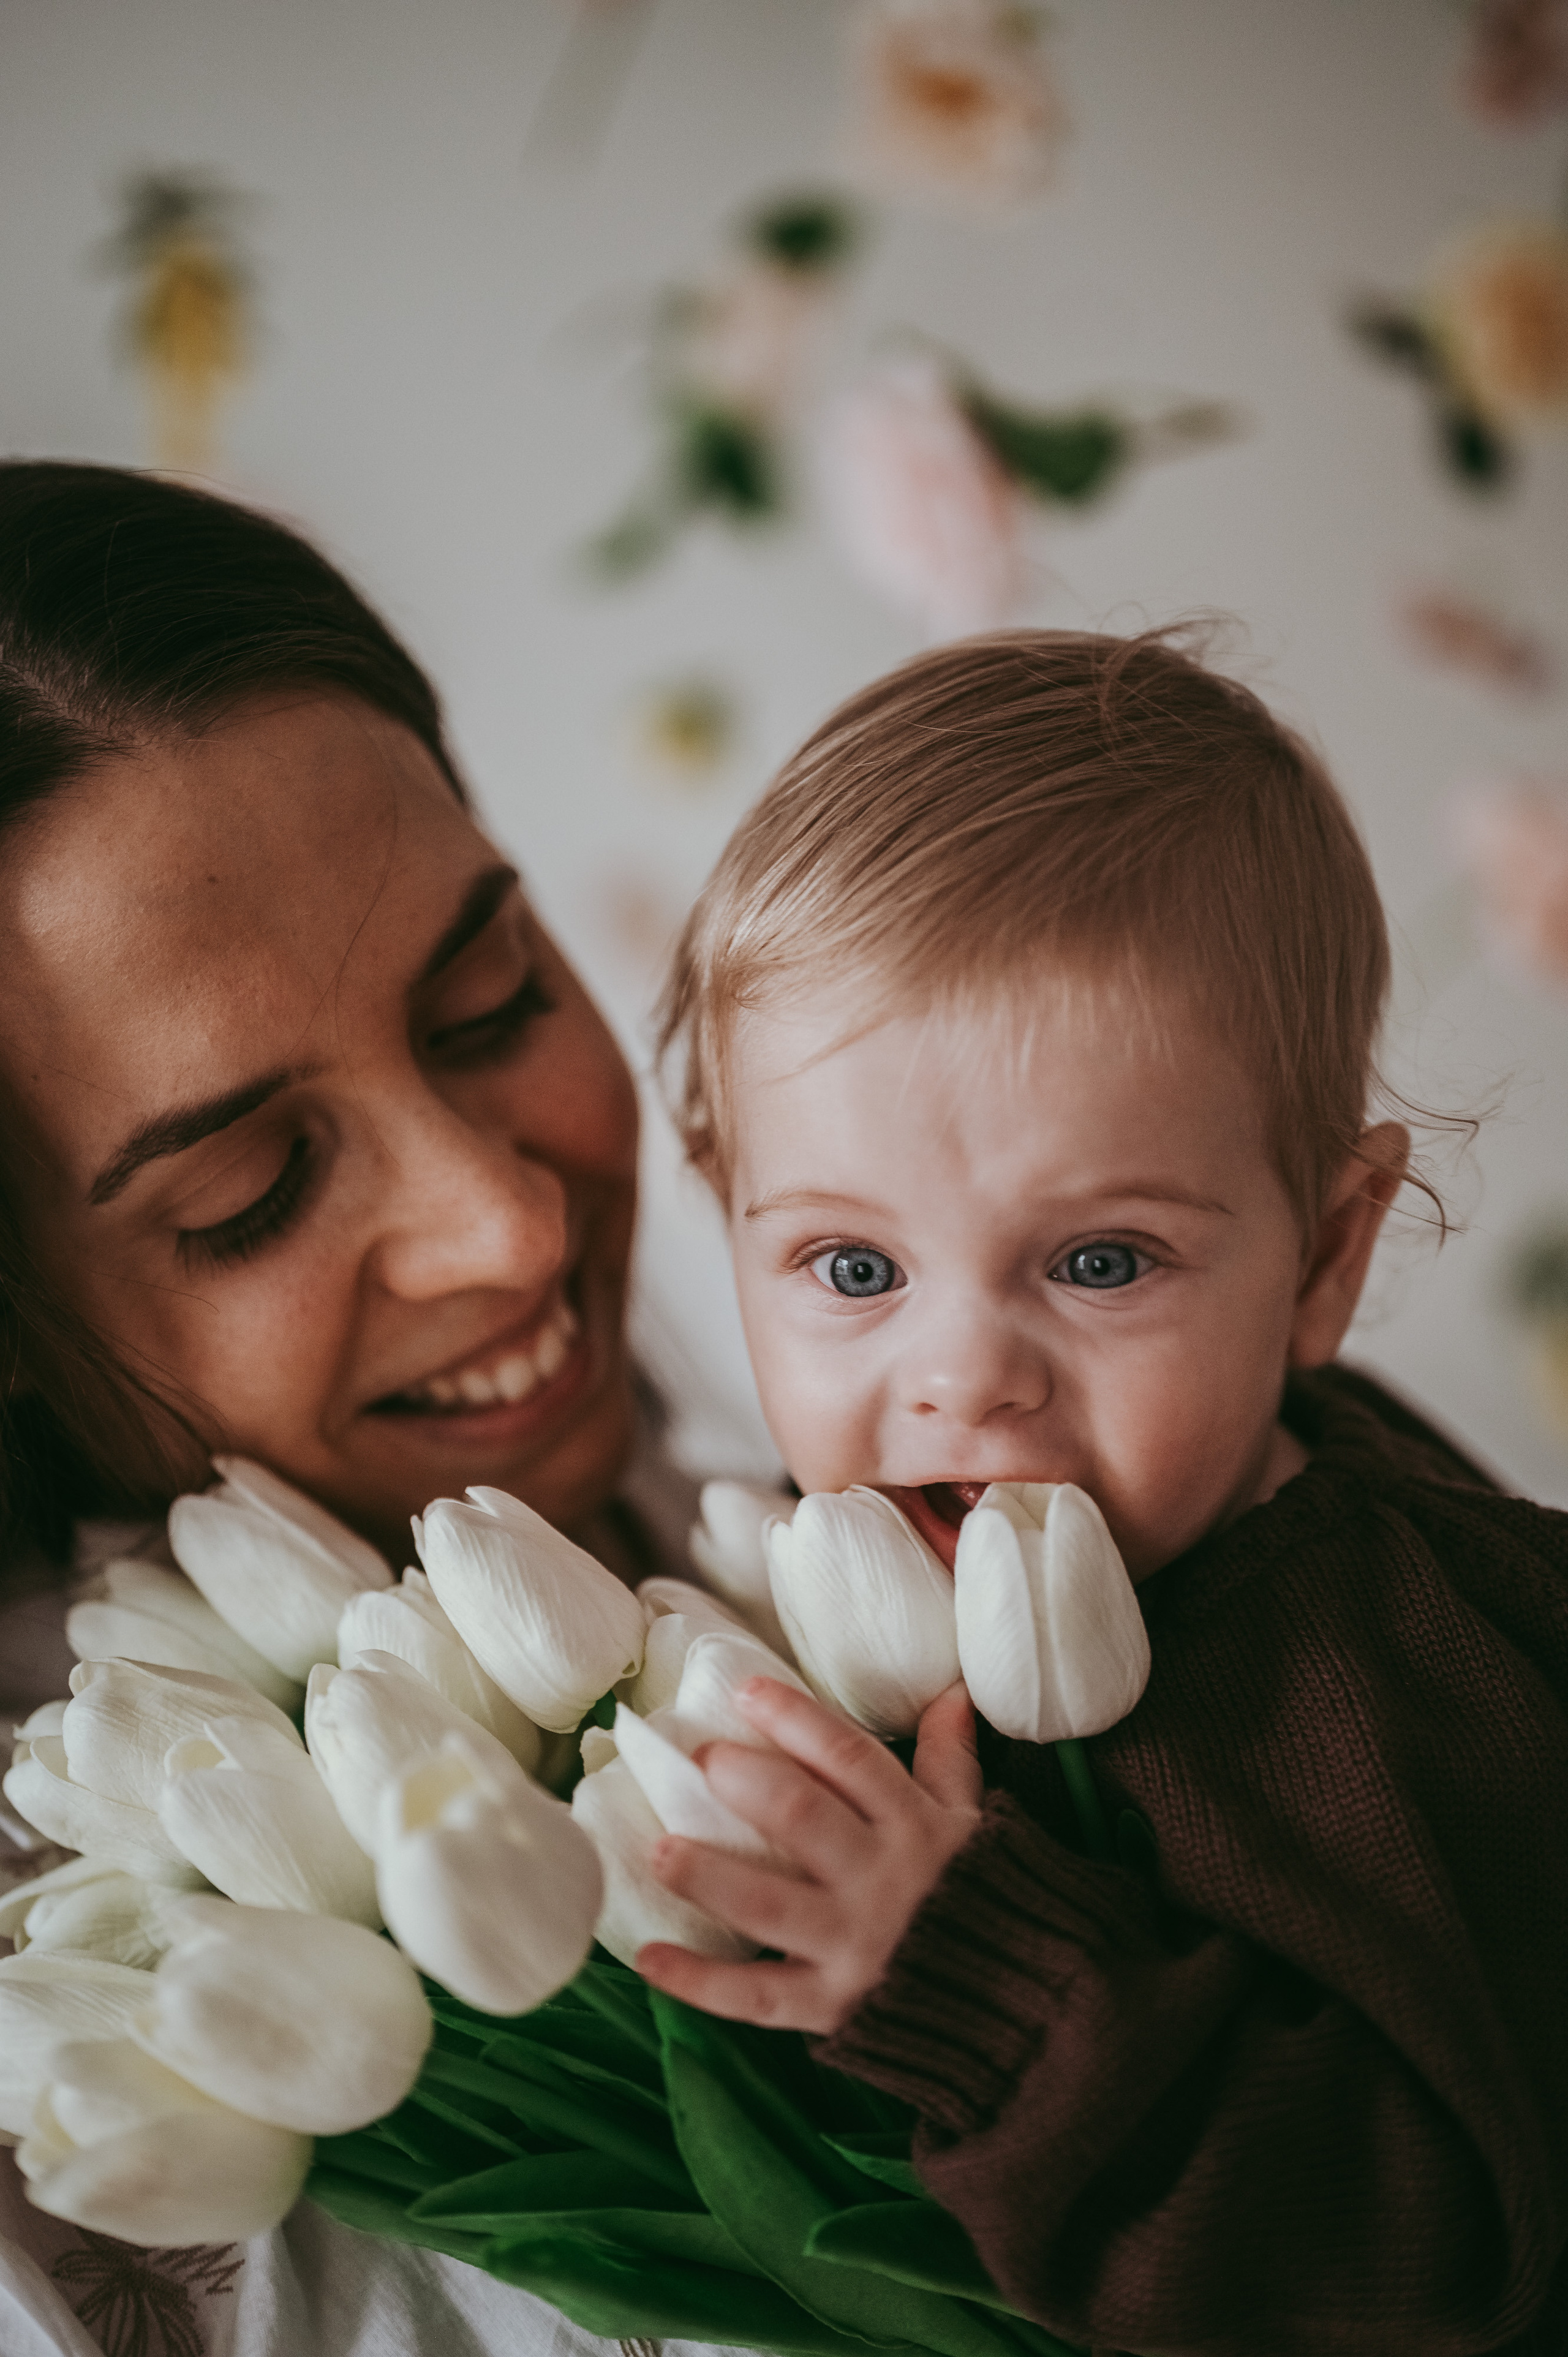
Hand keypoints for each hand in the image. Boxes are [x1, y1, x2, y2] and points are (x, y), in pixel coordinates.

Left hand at [636, 1676, 981, 2033]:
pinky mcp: (833, 2007)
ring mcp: (854, 1946)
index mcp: (914, 1826)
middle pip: (802, 1818)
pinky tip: (648, 1958)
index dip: (796, 1719)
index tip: (745, 1690)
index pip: (848, 1758)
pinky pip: (757, 1996)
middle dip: (745, 1782)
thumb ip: (950, 1760)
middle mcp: (881, 1880)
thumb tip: (950, 1692)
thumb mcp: (972, 1824)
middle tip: (698, 1757)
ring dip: (706, 1876)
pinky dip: (699, 1981)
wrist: (1027, 2008)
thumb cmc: (985, 1898)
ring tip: (658, 1849)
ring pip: (767, 1904)